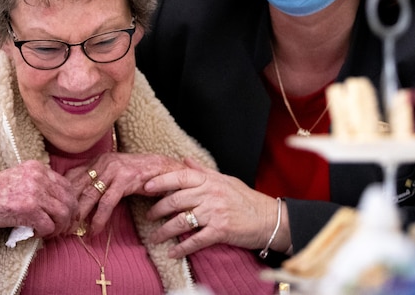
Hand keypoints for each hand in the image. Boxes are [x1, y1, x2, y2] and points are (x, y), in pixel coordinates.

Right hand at [0, 159, 77, 237]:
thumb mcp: (22, 176)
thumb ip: (41, 182)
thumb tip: (63, 199)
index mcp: (38, 167)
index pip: (67, 185)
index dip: (71, 202)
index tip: (68, 214)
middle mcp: (39, 177)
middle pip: (69, 199)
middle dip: (69, 217)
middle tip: (63, 228)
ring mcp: (34, 192)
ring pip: (62, 213)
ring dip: (59, 227)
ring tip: (51, 232)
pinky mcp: (29, 209)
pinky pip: (48, 225)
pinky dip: (45, 233)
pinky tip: (37, 233)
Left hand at [66, 152, 185, 234]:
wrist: (161, 167)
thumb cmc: (137, 173)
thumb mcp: (113, 172)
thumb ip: (97, 180)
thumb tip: (79, 198)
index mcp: (97, 160)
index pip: (71, 176)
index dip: (62, 194)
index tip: (56, 211)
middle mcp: (103, 162)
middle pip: (77, 186)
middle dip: (68, 208)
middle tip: (60, 226)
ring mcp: (114, 170)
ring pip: (90, 195)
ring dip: (80, 216)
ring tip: (73, 231)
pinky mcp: (125, 179)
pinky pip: (107, 203)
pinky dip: (99, 218)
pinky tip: (94, 230)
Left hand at [143, 157, 289, 257]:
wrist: (268, 219)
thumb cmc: (246, 199)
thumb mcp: (225, 179)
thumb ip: (203, 171)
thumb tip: (185, 160)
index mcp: (210, 180)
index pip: (179, 177)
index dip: (160, 181)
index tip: (145, 187)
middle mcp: (210, 194)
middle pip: (175, 200)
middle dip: (157, 209)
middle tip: (148, 216)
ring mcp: (214, 213)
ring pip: (181, 221)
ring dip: (164, 231)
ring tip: (155, 237)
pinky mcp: (219, 231)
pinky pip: (195, 240)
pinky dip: (181, 248)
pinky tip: (172, 253)